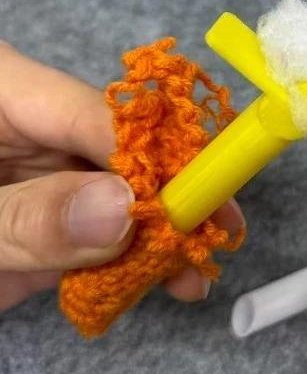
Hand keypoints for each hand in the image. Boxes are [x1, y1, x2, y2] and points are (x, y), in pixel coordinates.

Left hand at [0, 42, 243, 310]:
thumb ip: (26, 219)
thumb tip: (126, 209)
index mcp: (3, 91)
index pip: (99, 114)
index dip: (156, 156)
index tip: (202, 202)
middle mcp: (33, 123)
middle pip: (122, 150)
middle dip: (170, 197)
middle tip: (218, 238)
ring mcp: (43, 170)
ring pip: (120, 193)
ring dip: (159, 236)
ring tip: (196, 276)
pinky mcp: (46, 211)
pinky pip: (99, 231)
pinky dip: (129, 260)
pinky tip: (165, 282)